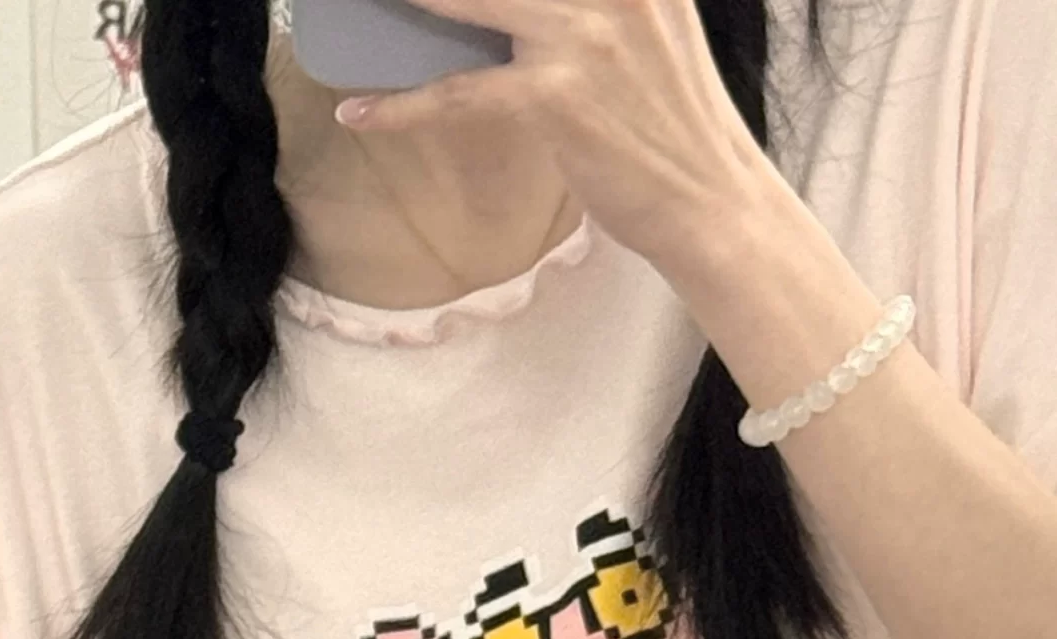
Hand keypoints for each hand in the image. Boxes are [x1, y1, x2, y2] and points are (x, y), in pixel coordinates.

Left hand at [333, 0, 779, 282]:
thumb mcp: (650, 23)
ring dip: (399, 0)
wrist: (709, 200)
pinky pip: (459, 94)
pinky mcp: (557, 96)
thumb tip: (509, 8)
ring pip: (463, 0)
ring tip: (347, 6)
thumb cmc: (671, 120)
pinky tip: (361, 114)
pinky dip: (402, 107)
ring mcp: (582, 33)